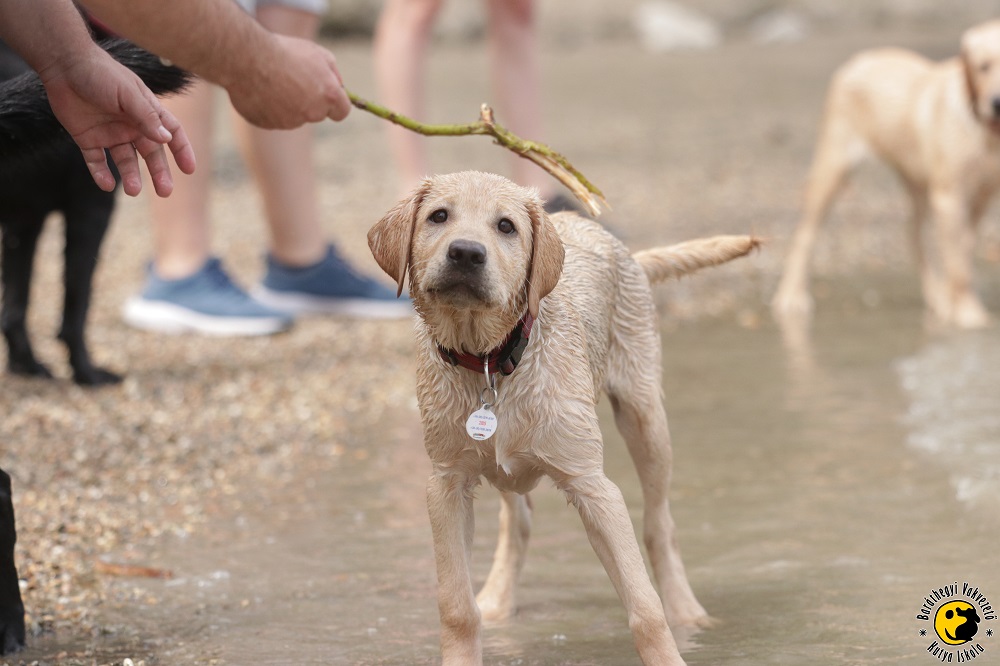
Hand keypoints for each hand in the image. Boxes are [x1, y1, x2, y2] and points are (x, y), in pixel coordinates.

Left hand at [40, 45, 195, 196]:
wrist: (63, 65)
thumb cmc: (100, 73)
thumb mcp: (127, 93)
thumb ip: (146, 116)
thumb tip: (167, 139)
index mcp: (145, 112)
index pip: (170, 133)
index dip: (181, 150)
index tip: (189, 169)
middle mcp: (131, 125)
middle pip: (150, 154)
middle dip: (159, 172)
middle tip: (165, 191)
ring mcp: (110, 133)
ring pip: (125, 161)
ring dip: (131, 176)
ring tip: (132, 191)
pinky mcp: (88, 139)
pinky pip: (97, 162)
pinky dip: (101, 174)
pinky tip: (106, 184)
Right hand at [226, 34, 350, 128]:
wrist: (247, 58)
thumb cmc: (284, 51)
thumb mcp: (316, 53)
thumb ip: (332, 71)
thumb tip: (339, 86)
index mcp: (329, 96)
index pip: (342, 112)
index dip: (335, 104)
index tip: (326, 95)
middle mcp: (312, 113)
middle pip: (316, 113)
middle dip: (309, 100)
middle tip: (293, 79)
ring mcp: (290, 122)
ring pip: (294, 116)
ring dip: (288, 103)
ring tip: (272, 81)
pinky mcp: (269, 125)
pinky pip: (274, 118)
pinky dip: (270, 108)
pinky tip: (260, 89)